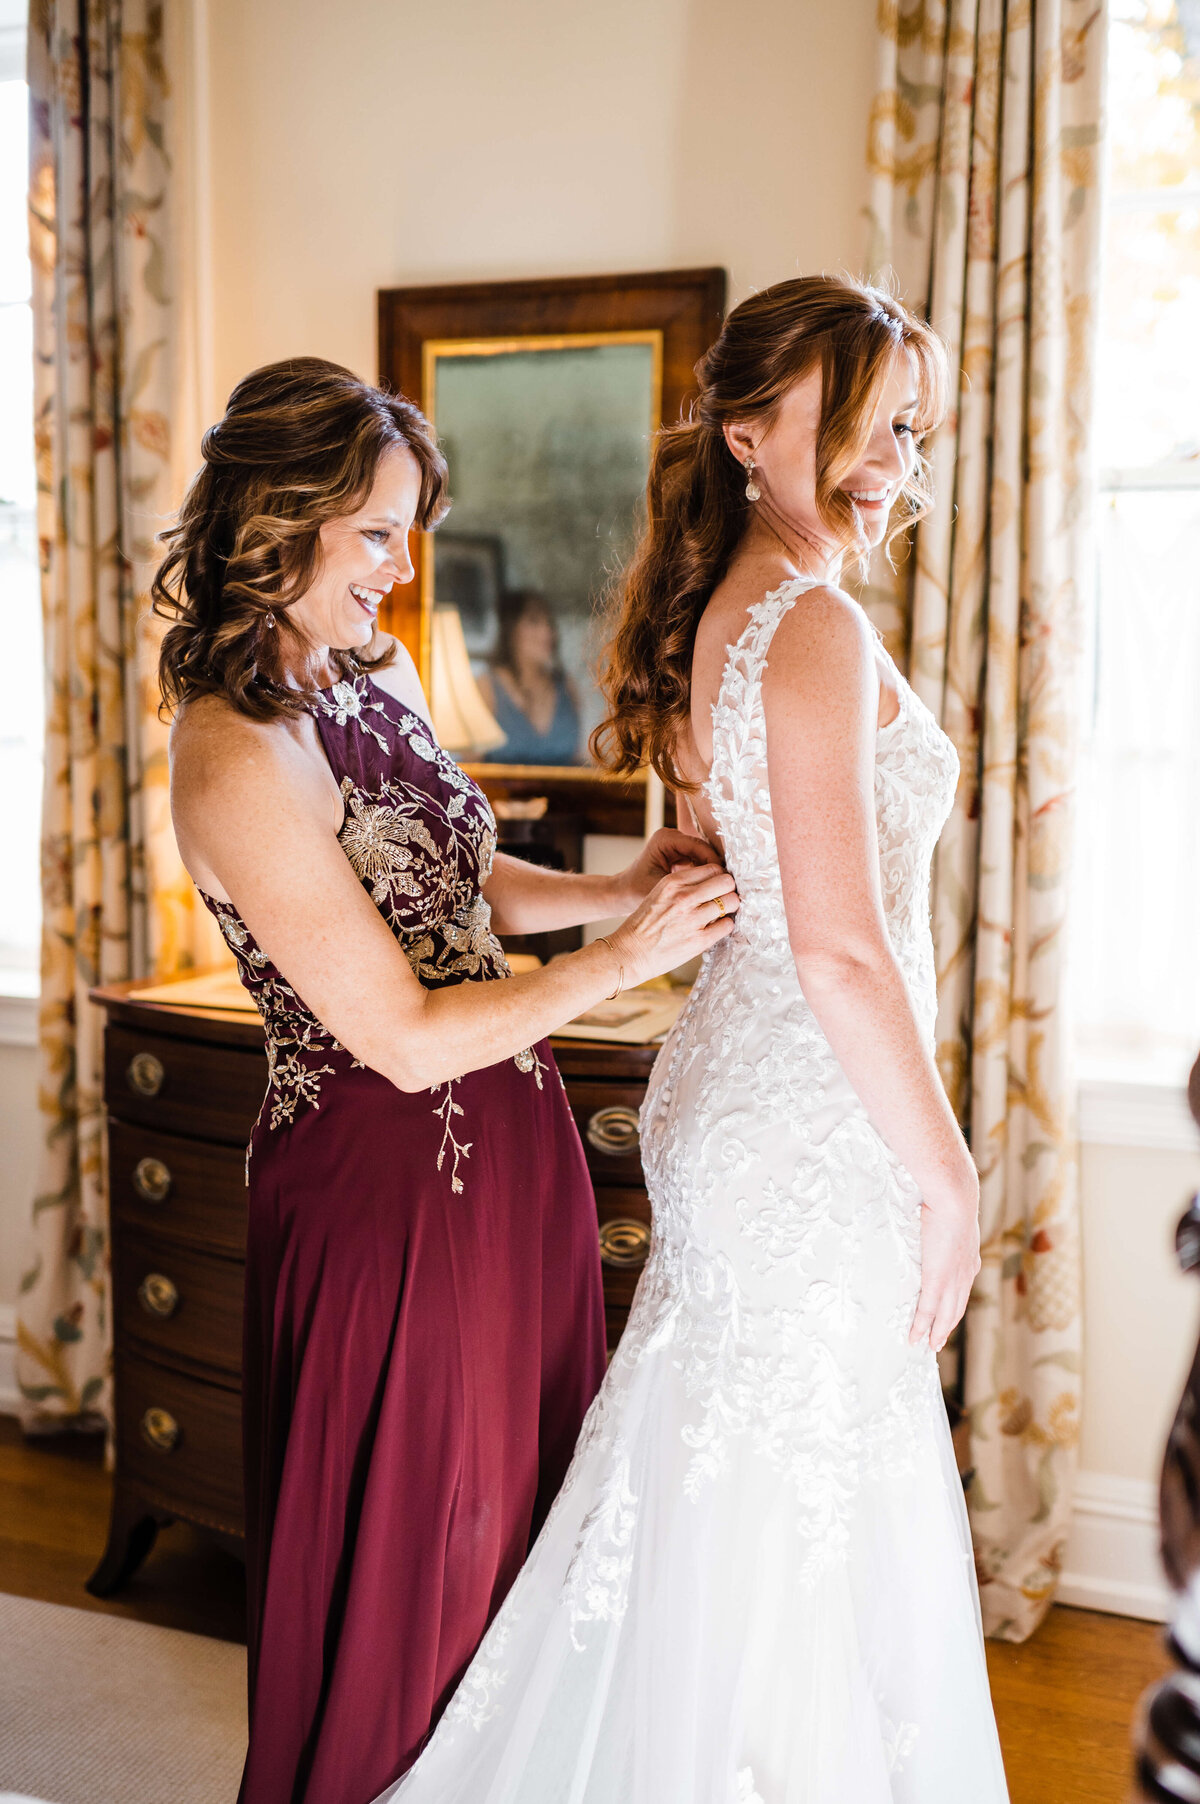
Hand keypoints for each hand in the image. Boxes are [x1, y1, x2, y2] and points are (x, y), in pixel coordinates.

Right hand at [606, 862, 739, 986]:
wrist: (628, 953)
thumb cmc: (643, 925)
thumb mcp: (659, 894)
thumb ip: (683, 886)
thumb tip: (712, 883)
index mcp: (672, 882)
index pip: (712, 868)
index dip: (719, 876)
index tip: (718, 885)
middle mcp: (684, 897)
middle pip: (726, 882)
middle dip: (729, 888)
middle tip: (725, 897)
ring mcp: (693, 919)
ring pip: (731, 902)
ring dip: (730, 907)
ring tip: (723, 912)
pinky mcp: (699, 940)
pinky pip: (727, 925)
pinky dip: (725, 925)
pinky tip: (717, 927)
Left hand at [618, 828, 722, 907]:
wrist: (622, 894)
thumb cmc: (636, 892)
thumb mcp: (664, 888)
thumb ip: (689, 883)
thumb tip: (716, 886)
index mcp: (665, 839)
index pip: (699, 846)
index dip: (715, 863)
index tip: (726, 880)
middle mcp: (672, 836)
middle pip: (704, 849)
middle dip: (715, 867)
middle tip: (729, 885)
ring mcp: (676, 844)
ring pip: (703, 855)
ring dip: (712, 871)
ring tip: (723, 888)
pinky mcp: (679, 853)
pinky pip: (698, 861)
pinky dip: (705, 874)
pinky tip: (712, 888)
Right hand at [909, 1188, 981, 1352]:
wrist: (955, 1197)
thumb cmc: (950, 1197)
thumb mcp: (952, 1213)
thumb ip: (945, 1221)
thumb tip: (932, 1213)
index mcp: (969, 1258)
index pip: (963, 1289)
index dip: (956, 1305)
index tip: (949, 1316)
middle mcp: (966, 1273)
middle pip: (957, 1308)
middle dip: (948, 1326)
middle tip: (938, 1341)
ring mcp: (952, 1279)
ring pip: (945, 1314)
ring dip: (937, 1332)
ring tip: (929, 1345)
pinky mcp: (937, 1279)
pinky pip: (927, 1310)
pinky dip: (920, 1326)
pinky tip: (914, 1338)